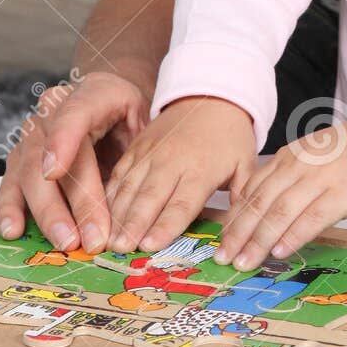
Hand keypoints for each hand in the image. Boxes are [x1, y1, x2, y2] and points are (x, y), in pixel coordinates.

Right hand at [0, 71, 149, 252]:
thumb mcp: (146, 125)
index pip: (74, 114)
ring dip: (46, 212)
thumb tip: (131, 212)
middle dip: (68, 201)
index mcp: (91, 94)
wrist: (116, 106)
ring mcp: (32, 135)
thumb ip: (136, 156)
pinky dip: (11, 209)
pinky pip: (11, 184)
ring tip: (62, 240)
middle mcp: (52, 111)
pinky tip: (13, 229)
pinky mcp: (20, 159)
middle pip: (50, 155)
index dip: (62, 140)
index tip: (54, 171)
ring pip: (29, 173)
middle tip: (83, 237)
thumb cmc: (133, 118)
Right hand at [104, 96, 257, 255]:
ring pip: (129, 187)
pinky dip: (108, 195)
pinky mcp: (136, 148)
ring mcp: (150, 153)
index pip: (182, 203)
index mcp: (201, 169)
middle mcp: (172, 161)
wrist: (211, 97)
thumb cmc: (230, 137)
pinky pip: (118, 174)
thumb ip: (242, 199)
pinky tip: (101, 216)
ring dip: (116, 214)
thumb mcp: (245, 165)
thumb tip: (240, 233)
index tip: (150, 245)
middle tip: (120, 249)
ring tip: (106, 239)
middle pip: (150, 197)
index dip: (165, 226)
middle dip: (134, 224)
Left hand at [214, 98, 346, 269]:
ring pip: (280, 212)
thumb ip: (290, 179)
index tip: (219, 242)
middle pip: (259, 203)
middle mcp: (298, 166)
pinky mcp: (344, 193)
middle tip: (223, 258)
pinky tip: (280, 252)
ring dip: (259, 240)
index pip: (250, 191)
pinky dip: (293, 236)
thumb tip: (265, 213)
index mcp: (288, 158)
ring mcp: (321, 179)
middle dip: (238, 234)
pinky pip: (313, 217)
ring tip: (245, 262)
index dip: (233, 219)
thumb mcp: (314, 158)